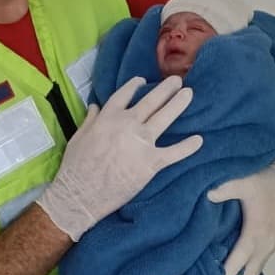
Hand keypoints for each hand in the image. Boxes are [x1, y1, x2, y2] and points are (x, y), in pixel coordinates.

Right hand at [38, 76, 201, 240]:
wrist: (81, 194)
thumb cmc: (75, 167)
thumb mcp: (78, 137)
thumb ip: (90, 120)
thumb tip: (95, 106)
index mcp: (108, 117)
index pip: (124, 95)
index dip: (134, 86)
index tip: (142, 80)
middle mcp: (127, 124)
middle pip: (150, 101)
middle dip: (165, 89)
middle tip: (177, 81)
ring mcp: (141, 142)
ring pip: (164, 118)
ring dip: (178, 104)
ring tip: (189, 94)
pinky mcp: (151, 162)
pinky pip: (174, 152)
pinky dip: (187, 146)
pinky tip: (199, 140)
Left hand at [208, 151, 274, 274]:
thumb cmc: (265, 178)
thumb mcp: (244, 180)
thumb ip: (224, 188)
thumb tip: (206, 196)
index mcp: (257, 233)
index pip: (237, 262)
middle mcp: (265, 245)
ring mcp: (269, 245)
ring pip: (254, 273)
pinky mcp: (270, 241)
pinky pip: (257, 266)